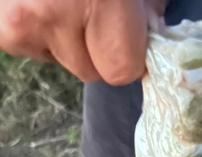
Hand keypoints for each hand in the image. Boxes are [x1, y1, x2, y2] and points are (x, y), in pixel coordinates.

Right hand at [0, 0, 165, 84]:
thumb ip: (148, 4)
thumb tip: (153, 36)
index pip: (121, 70)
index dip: (129, 56)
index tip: (127, 36)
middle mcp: (56, 14)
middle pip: (91, 71)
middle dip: (98, 51)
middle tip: (92, 10)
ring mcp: (24, 23)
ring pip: (63, 62)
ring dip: (69, 42)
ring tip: (64, 0)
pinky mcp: (5, 31)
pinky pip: (37, 51)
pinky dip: (43, 34)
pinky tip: (40, 2)